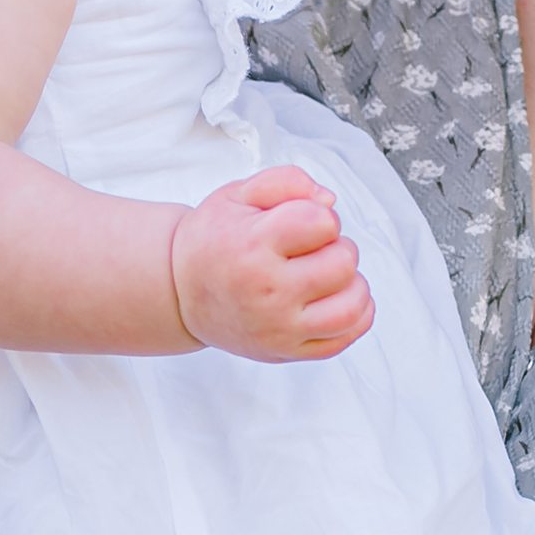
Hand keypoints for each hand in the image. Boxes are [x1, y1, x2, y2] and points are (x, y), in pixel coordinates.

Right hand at [169, 166, 373, 363]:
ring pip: (351, 305)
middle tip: (313, 250)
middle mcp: (267, 290)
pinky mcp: (286, 351)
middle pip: (343, 262)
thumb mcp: (236, 195)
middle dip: (337, 247)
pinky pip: (344, 338)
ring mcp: (278, 327)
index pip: (322, 223)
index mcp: (253, 245)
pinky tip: (337, 298)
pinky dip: (355, 315)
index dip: (321, 216)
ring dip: (352, 283)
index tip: (302, 223)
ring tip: (330, 275)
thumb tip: (328, 200)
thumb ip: (285, 183)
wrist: (179, 292)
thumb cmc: (212, 240)